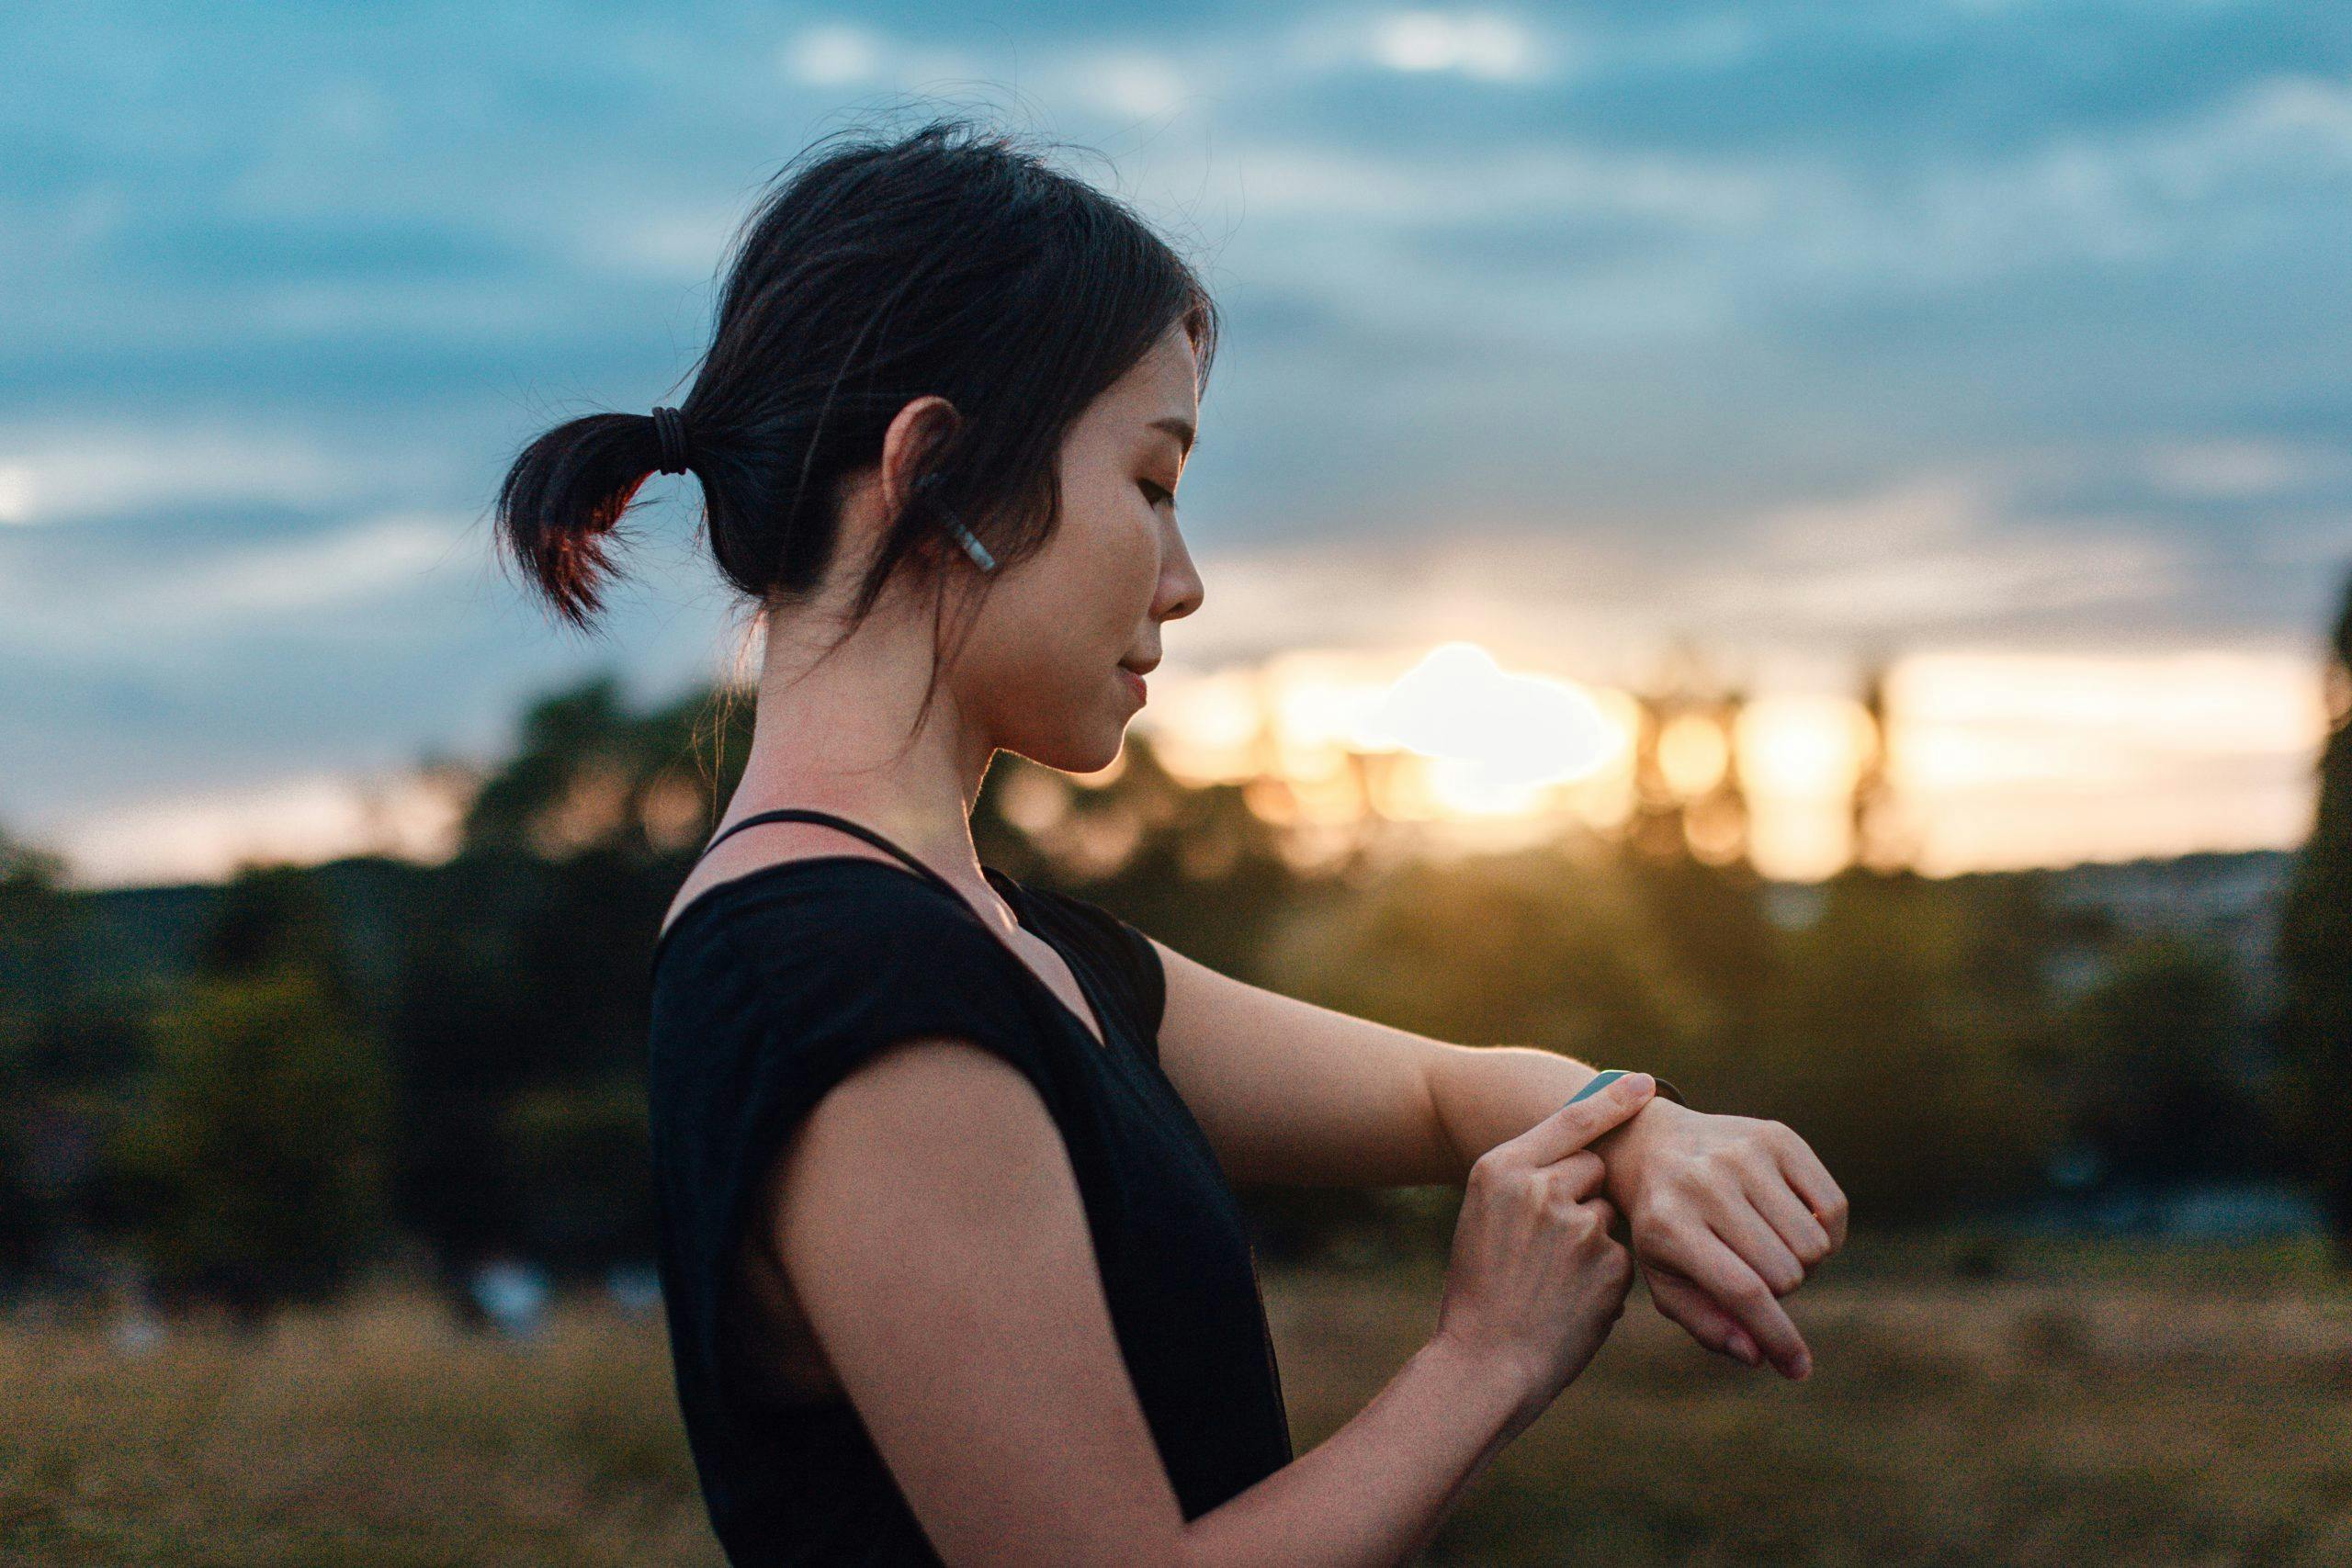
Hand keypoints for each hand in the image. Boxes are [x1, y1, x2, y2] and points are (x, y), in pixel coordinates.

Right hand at [1435, 1070, 1652, 1434]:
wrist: (1486, 1363)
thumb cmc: (1479, 1292)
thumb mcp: (1483, 1220)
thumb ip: (1527, 1184)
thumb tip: (1587, 1167)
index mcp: (1499, 1169)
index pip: (1570, 1120)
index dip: (1611, 1100)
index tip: (1644, 1083)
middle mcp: (1541, 1186)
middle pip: (1593, 1169)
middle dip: (1585, 1196)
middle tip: (1548, 1245)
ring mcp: (1579, 1225)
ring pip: (1608, 1216)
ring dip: (1593, 1241)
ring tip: (1552, 1282)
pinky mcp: (1612, 1265)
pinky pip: (1622, 1257)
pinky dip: (1603, 1277)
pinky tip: (1570, 1302)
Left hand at [1595, 1100, 1848, 1378]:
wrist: (1653, 1145)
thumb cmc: (1663, 1226)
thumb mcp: (1664, 1279)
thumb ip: (1706, 1324)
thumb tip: (1757, 1355)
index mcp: (1670, 1225)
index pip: (1742, 1290)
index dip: (1777, 1337)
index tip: (1798, 1369)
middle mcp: (1705, 1183)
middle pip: (1787, 1272)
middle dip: (1781, 1292)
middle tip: (1756, 1276)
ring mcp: (1742, 1154)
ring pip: (1814, 1244)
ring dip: (1802, 1263)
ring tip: (1769, 1248)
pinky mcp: (1777, 1137)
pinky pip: (1834, 1207)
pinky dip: (1826, 1232)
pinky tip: (1795, 1226)